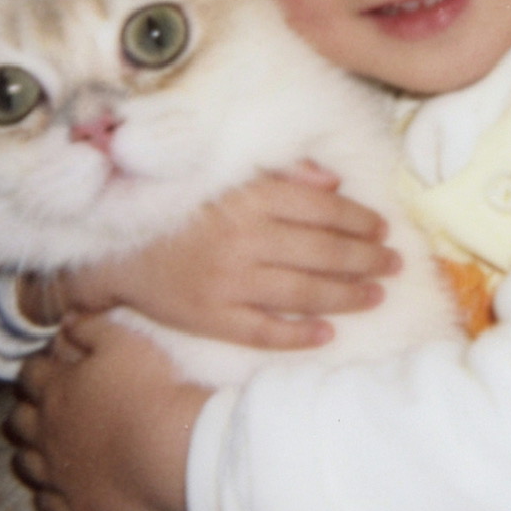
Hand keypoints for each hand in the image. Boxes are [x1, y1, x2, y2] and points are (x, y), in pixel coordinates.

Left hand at [5, 315, 210, 510]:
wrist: (172, 450)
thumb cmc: (151, 389)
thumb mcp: (124, 340)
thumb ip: (89, 327)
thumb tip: (67, 322)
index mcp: (54, 390)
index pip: (29, 374)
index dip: (40, 368)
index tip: (55, 366)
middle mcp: (45, 432)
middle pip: (19, 420)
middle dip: (29, 409)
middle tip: (52, 406)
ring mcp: (57, 474)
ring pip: (26, 463)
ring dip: (34, 452)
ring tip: (54, 446)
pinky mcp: (75, 507)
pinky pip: (47, 506)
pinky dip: (50, 496)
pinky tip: (65, 487)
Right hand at [20, 162, 401, 349]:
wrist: (116, 246)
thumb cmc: (179, 205)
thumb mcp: (229, 176)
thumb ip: (282, 175)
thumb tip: (334, 184)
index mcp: (250, 198)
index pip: (323, 210)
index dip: (360, 220)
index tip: (383, 227)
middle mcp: (244, 240)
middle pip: (322, 252)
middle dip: (366, 259)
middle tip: (395, 263)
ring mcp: (228, 283)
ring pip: (303, 293)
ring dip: (348, 295)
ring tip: (376, 294)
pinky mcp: (211, 318)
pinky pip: (264, 332)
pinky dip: (299, 335)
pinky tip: (328, 333)